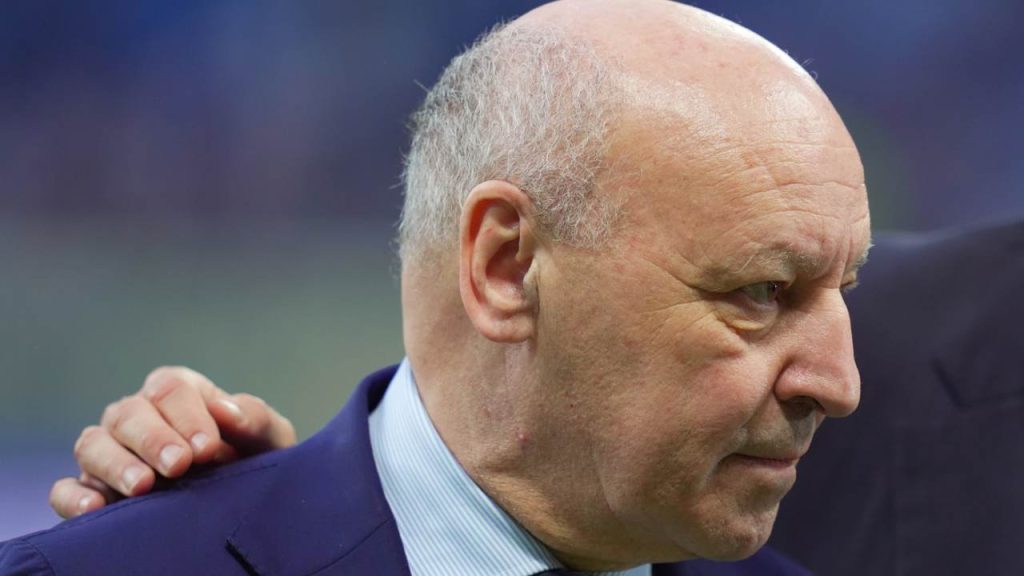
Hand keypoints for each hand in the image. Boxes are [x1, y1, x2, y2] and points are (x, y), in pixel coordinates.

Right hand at [50, 366, 295, 518]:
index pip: (169, 387)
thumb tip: (226, 411)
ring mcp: (111, 453)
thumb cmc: (257, 460)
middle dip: (153, 438)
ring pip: (93, 444)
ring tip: (143, 486)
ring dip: (115, 463)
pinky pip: (65, 488)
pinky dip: (73, 496)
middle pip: (127, 412)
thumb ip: (254, 418)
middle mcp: (138, 417)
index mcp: (179, 394)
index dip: (186, 414)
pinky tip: (96, 508)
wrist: (246, 501)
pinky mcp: (93, 490)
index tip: (207, 447)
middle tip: (179, 465)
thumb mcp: (269, 439)